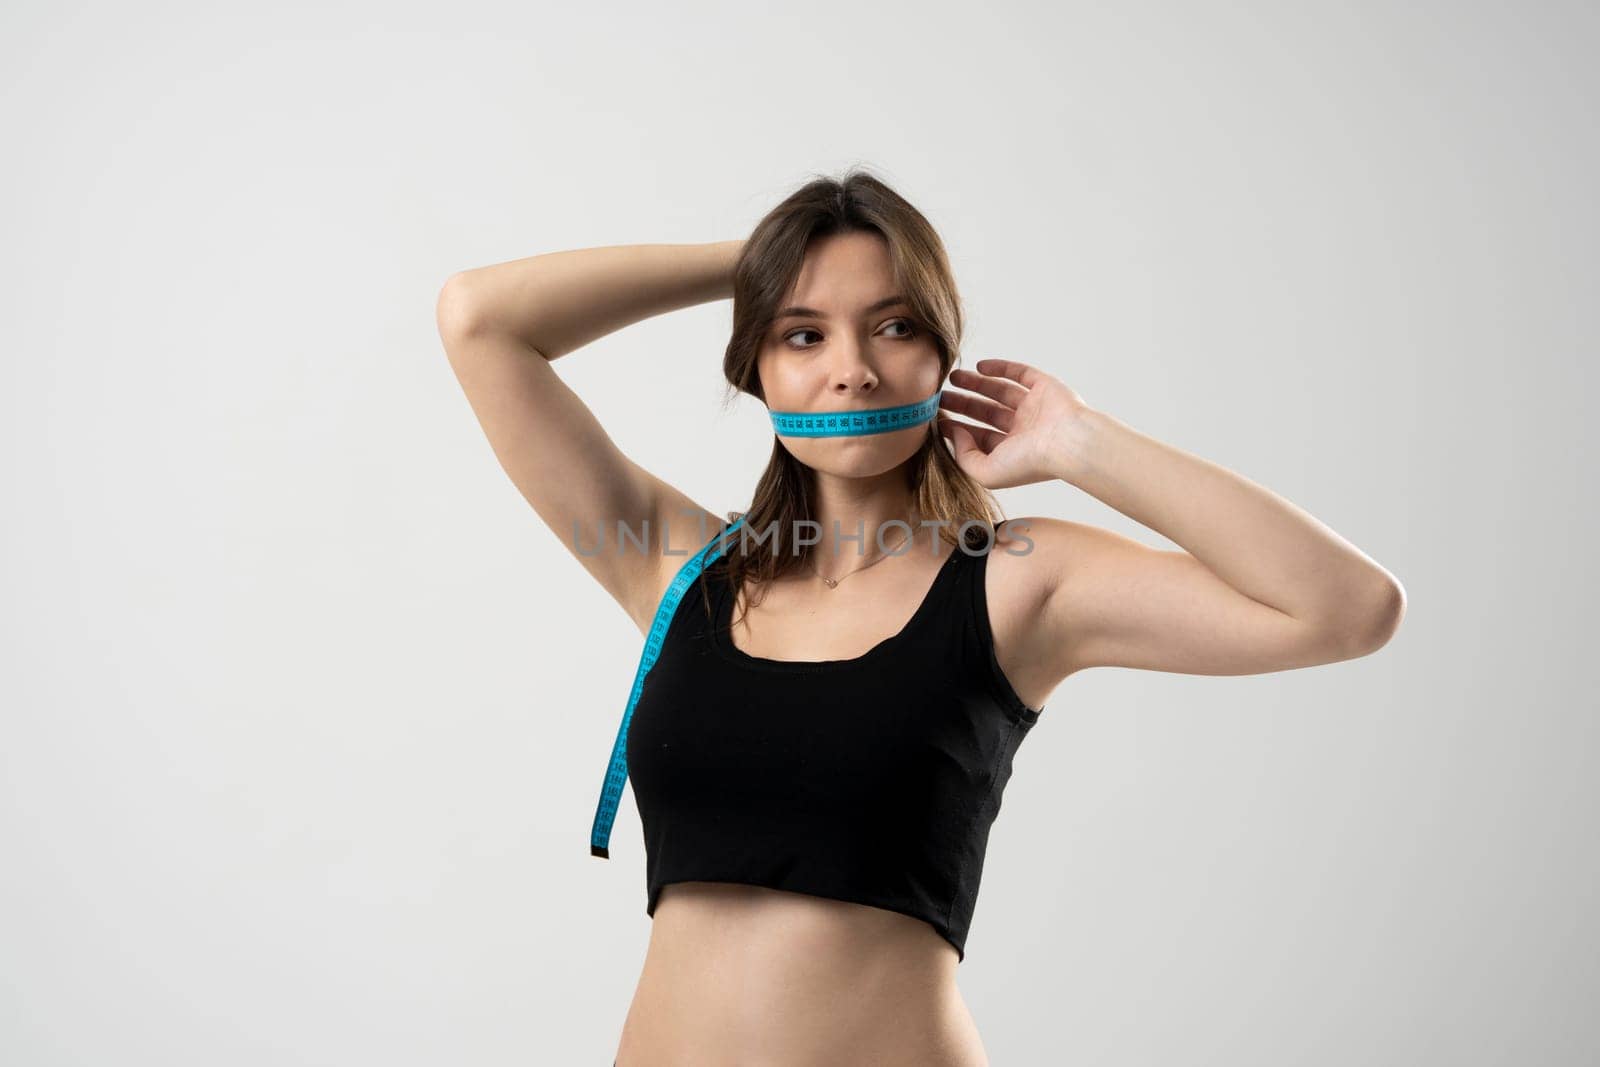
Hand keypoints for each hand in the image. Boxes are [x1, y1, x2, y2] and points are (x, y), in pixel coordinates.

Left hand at [936, 359, 1091, 489]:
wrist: (1066, 442)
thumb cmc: (1029, 463)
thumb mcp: (986, 472)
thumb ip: (964, 456)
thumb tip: (955, 432)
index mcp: (1013, 451)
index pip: (980, 437)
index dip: (958, 428)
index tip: (937, 418)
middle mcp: (1025, 429)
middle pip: (987, 413)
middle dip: (963, 404)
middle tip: (940, 396)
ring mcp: (1036, 407)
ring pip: (1001, 391)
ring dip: (977, 383)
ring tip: (953, 377)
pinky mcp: (1045, 387)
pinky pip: (1020, 373)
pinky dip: (1001, 367)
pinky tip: (980, 366)